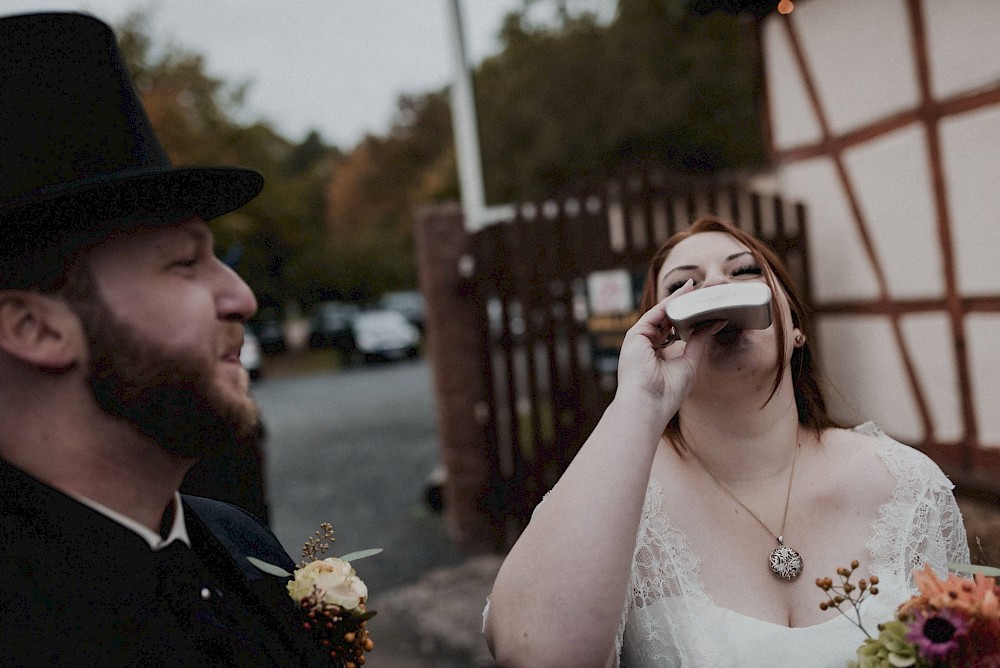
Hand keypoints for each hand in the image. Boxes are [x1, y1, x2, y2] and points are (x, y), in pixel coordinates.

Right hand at [616, 279, 725, 414]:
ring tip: (694, 288)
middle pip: (666, 319)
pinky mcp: (635, 335)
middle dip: (682, 305)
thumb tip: (713, 323)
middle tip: (700, 291)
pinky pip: (654, 314)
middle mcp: (645, 345)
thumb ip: (699, 342)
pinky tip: (684, 294)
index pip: (672, 331)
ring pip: (660, 314)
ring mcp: (639, 340)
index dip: (687, 318)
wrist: (648, 404)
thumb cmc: (667, 392)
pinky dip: (669, 304)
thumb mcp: (689, 363)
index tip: (702, 306)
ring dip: (677, 300)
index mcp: (656, 355)